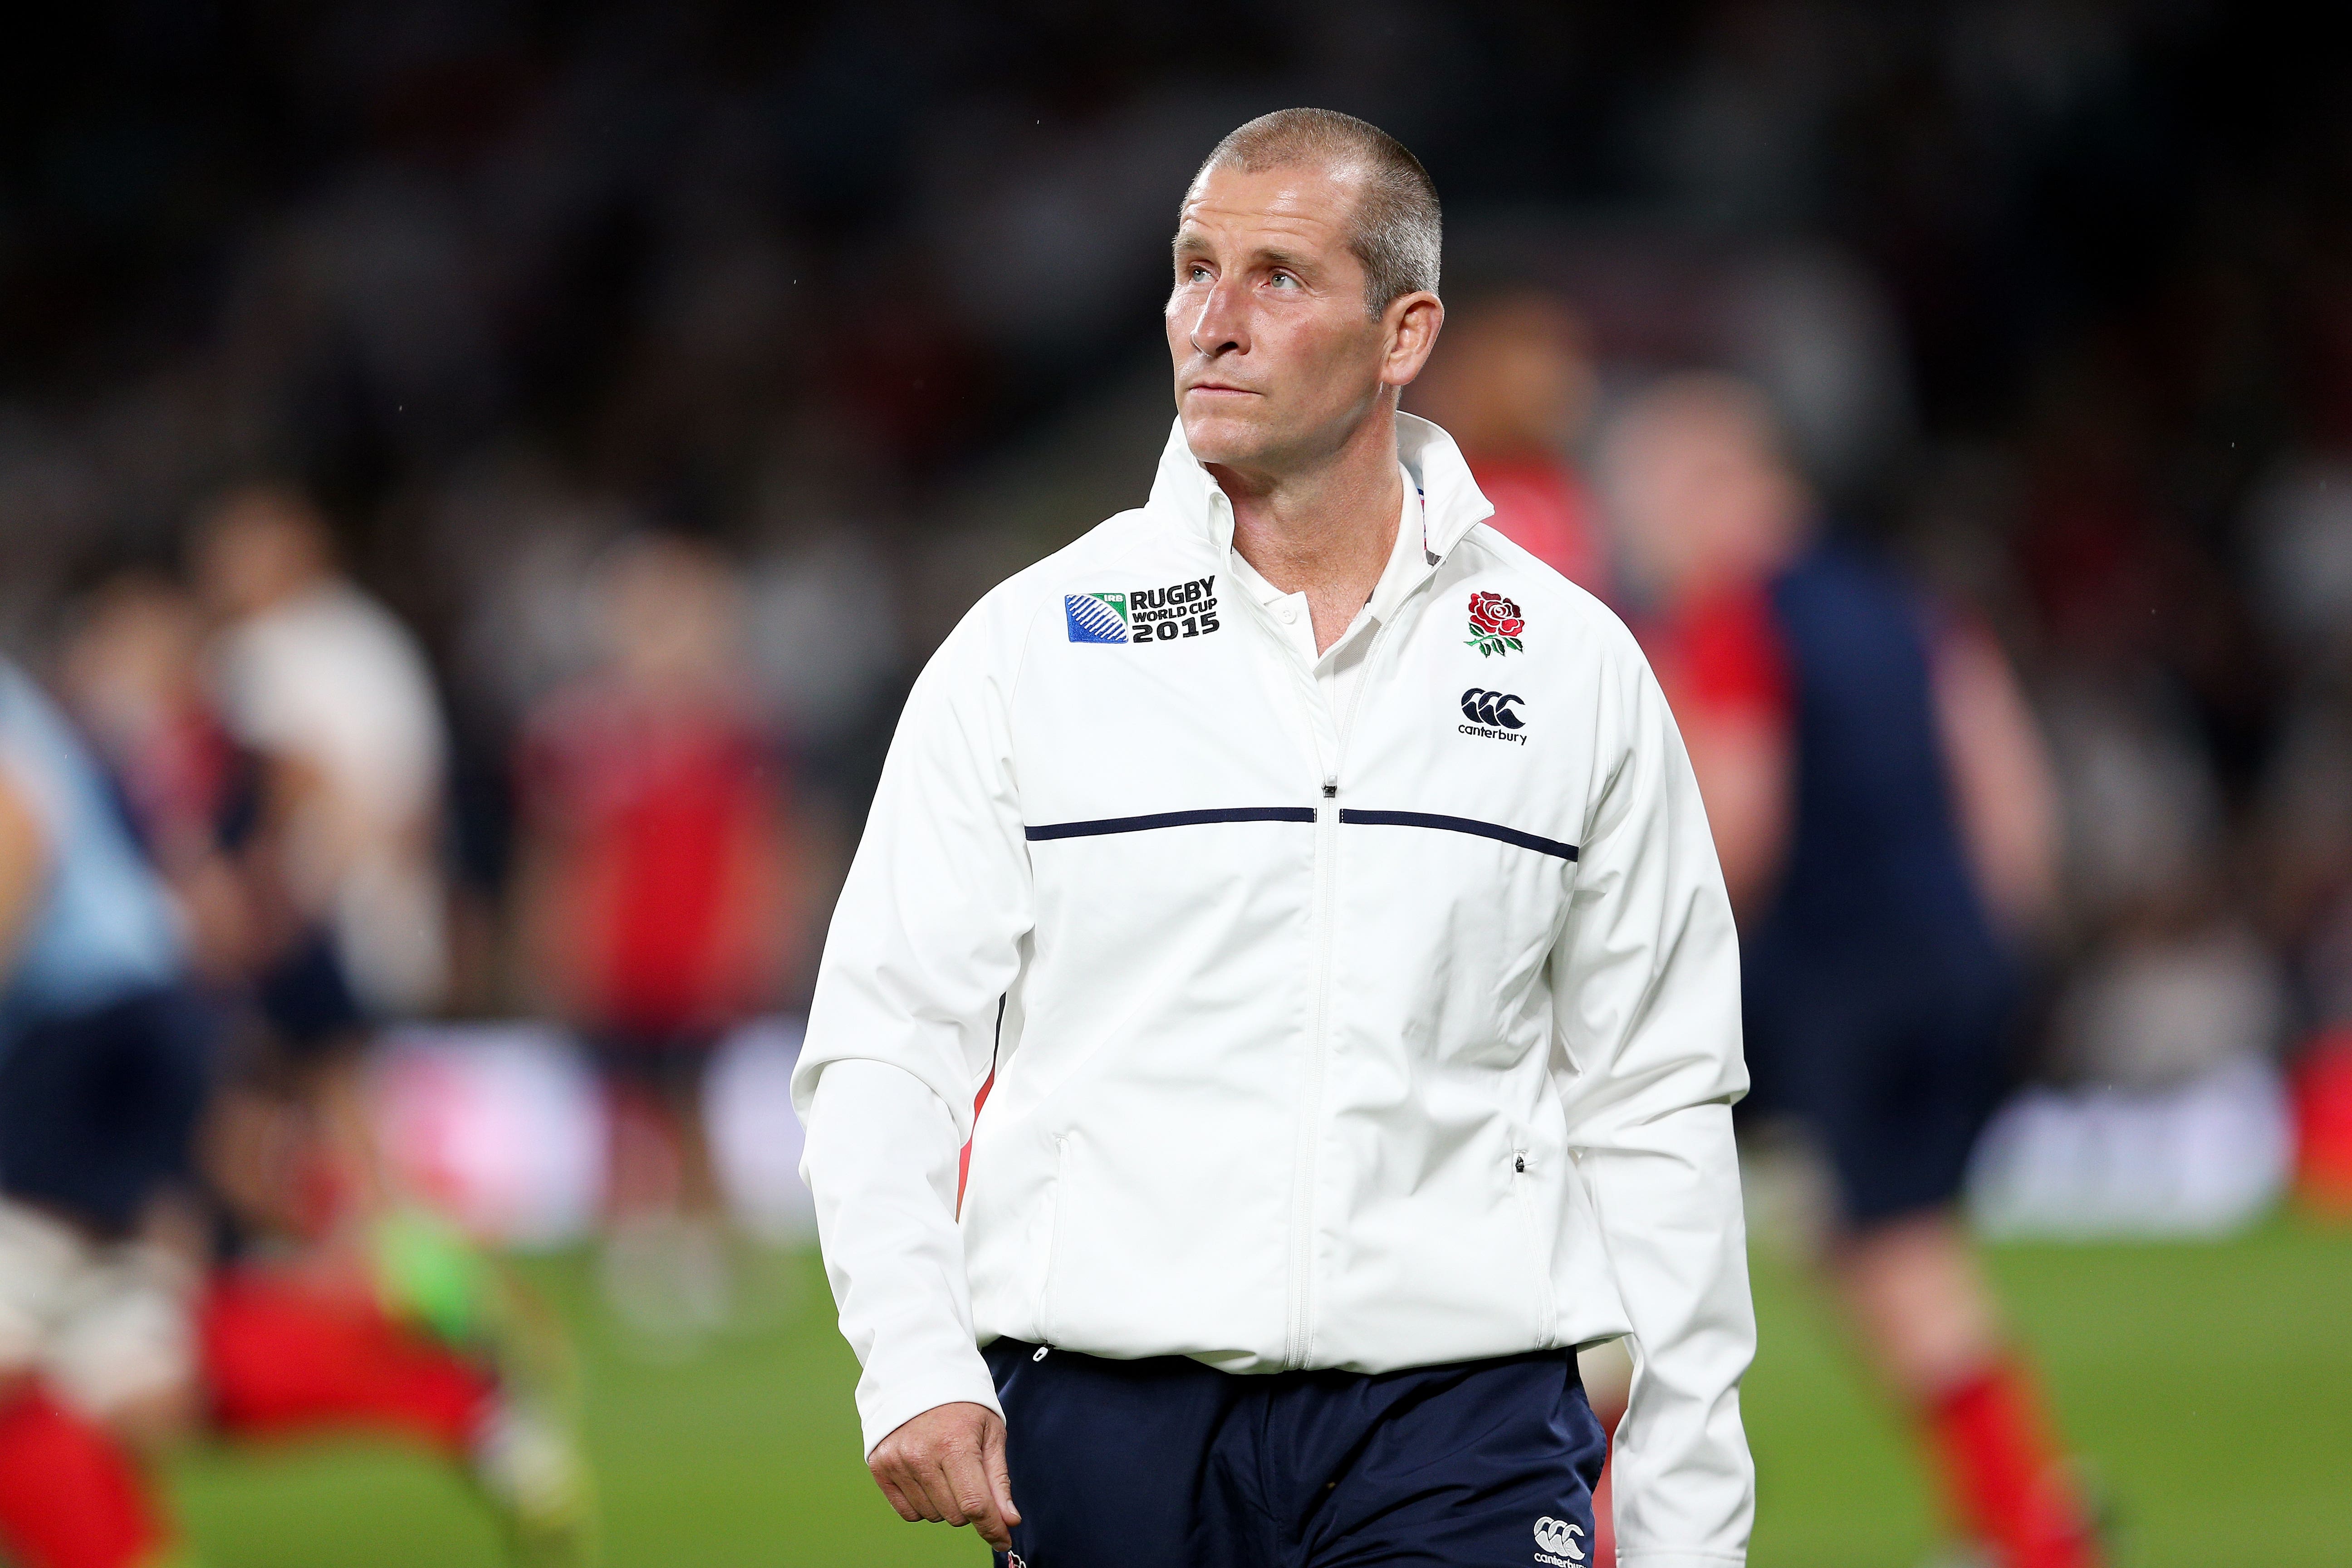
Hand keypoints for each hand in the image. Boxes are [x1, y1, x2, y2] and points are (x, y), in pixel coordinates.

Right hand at [867, 1401, 1020, 1550]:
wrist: (919, 1376)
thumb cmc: (962, 1405)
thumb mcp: (990, 1433)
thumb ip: (999, 1481)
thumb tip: (1009, 1521)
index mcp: (954, 1443)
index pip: (975, 1504)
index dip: (992, 1528)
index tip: (1003, 1539)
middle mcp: (921, 1455)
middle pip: (954, 1515)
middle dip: (969, 1505)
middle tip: (968, 1475)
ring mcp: (897, 1461)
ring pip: (931, 1515)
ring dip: (945, 1504)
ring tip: (945, 1470)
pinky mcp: (880, 1466)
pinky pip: (907, 1512)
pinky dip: (922, 1504)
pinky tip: (926, 1477)